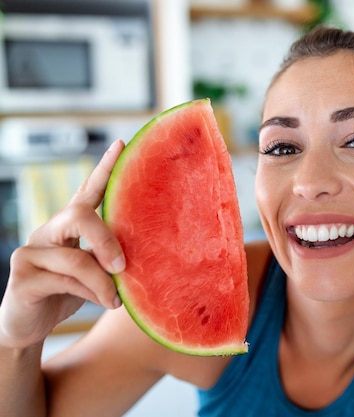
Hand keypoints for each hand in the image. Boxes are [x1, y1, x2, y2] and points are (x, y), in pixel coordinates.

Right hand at [0, 140, 126, 348]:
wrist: (29, 328)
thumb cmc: (66, 295)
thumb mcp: (93, 273)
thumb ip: (108, 259)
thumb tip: (146, 254)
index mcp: (67, 228)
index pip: (86, 192)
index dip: (103, 169)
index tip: (122, 145)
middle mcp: (47, 233)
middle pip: (78, 215)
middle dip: (107, 239)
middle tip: (123, 266)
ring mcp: (30, 253)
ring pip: (75, 258)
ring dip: (102, 282)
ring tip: (116, 300)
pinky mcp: (21, 277)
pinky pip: (63, 280)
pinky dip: (89, 293)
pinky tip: (101, 303)